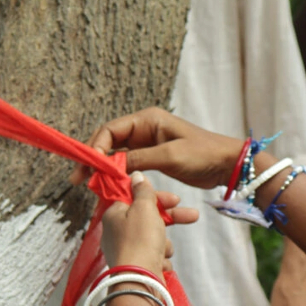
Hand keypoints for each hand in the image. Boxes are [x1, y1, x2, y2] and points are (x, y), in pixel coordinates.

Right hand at [71, 107, 244, 189]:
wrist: (226, 163)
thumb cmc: (202, 154)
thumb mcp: (170, 156)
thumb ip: (139, 159)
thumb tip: (112, 167)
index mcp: (147, 119)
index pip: (111, 130)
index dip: (96, 147)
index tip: (89, 167)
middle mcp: (144, 128)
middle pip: (109, 141)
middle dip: (94, 158)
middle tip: (79, 178)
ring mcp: (147, 143)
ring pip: (116, 154)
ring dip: (103, 168)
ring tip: (88, 184)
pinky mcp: (152, 157)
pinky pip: (127, 164)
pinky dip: (116, 174)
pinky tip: (108, 185)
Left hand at [100, 172, 197, 276]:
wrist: (139, 281)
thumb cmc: (140, 240)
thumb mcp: (144, 208)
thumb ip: (143, 191)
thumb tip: (137, 175)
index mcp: (114, 215)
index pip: (136, 198)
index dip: (157, 197)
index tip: (175, 199)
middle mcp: (117, 232)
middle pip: (148, 219)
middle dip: (169, 220)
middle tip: (192, 216)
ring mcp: (126, 251)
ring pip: (154, 239)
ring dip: (164, 243)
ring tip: (164, 251)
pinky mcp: (135, 267)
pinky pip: (153, 257)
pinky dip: (160, 259)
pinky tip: (160, 264)